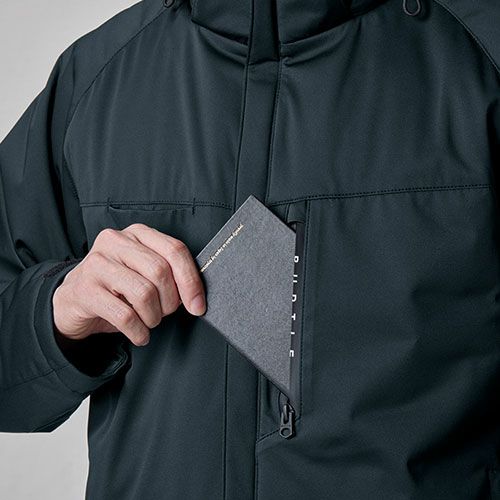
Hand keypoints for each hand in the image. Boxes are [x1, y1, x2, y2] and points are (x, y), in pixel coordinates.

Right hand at [52, 223, 205, 346]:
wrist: (73, 302)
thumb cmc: (117, 287)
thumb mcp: (144, 273)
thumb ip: (169, 273)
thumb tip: (196, 296)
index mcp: (137, 233)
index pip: (174, 250)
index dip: (191, 281)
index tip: (197, 305)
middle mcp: (115, 241)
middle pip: (160, 271)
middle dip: (170, 301)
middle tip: (165, 313)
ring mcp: (96, 263)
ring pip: (144, 293)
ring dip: (154, 317)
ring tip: (149, 322)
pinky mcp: (84, 289)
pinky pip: (124, 315)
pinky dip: (138, 331)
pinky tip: (139, 334)